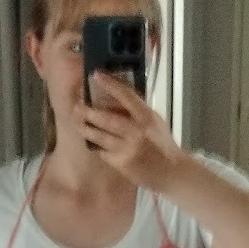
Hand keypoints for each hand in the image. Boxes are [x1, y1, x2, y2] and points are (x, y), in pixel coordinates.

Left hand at [80, 71, 183, 192]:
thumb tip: (117, 98)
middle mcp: (136, 131)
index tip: (96, 75)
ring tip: (76, 123)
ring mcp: (127, 149)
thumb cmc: (163, 145)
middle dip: (89, 111)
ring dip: (86, 129)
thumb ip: (138, 111)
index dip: (110, 85)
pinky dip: (96, 146)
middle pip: (106, 118)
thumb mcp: (155, 122)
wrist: (172, 172)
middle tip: (76, 105)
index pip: (126, 96)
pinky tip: (91, 141)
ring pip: (100, 136)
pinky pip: (103, 152)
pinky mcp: (122, 164)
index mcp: (146, 117)